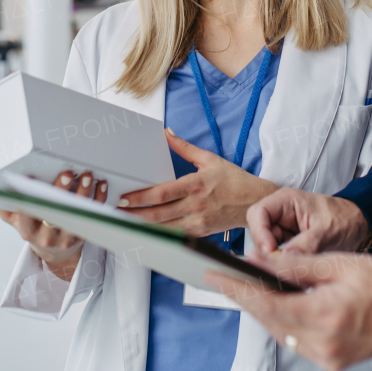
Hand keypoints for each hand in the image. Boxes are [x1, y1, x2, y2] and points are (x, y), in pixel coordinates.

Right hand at [0, 170, 106, 280]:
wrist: (55, 252)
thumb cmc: (35, 229)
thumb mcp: (16, 221)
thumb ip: (7, 206)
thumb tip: (3, 187)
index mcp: (28, 231)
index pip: (27, 215)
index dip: (30, 200)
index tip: (33, 180)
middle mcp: (48, 237)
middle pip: (55, 215)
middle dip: (61, 193)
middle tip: (67, 174)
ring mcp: (67, 238)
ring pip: (77, 215)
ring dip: (84, 194)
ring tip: (87, 176)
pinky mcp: (84, 235)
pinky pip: (93, 216)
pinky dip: (98, 199)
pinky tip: (101, 185)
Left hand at [117, 129, 278, 237]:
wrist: (255, 202)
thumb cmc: (234, 180)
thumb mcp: (210, 159)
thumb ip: (185, 147)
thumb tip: (167, 133)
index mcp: (196, 185)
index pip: (162, 193)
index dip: (141, 197)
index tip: (125, 197)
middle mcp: (195, 206)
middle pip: (158, 214)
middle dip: (134, 214)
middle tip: (116, 212)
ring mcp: (198, 222)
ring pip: (164, 229)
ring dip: (143, 227)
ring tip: (124, 223)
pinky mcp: (200, 233)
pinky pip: (175, 237)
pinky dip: (159, 237)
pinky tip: (145, 234)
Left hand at [206, 250, 371, 370]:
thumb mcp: (340, 263)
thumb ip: (297, 263)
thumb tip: (262, 259)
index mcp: (326, 315)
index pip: (268, 302)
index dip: (237, 289)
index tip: (215, 276)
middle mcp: (324, 343)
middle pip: (268, 320)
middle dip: (243, 298)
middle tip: (222, 278)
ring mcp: (327, 357)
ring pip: (278, 332)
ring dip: (260, 310)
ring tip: (243, 287)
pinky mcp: (329, 361)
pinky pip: (293, 341)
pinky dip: (280, 321)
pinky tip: (272, 304)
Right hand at [247, 188, 371, 253]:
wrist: (360, 226)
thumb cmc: (345, 219)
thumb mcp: (326, 232)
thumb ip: (306, 244)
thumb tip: (285, 259)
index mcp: (286, 201)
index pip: (258, 213)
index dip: (259, 232)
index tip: (270, 251)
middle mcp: (281, 213)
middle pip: (259, 230)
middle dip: (267, 247)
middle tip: (280, 261)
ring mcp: (284, 228)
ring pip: (267, 245)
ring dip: (276, 257)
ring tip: (292, 264)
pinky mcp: (289, 241)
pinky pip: (278, 253)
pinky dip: (284, 261)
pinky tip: (295, 266)